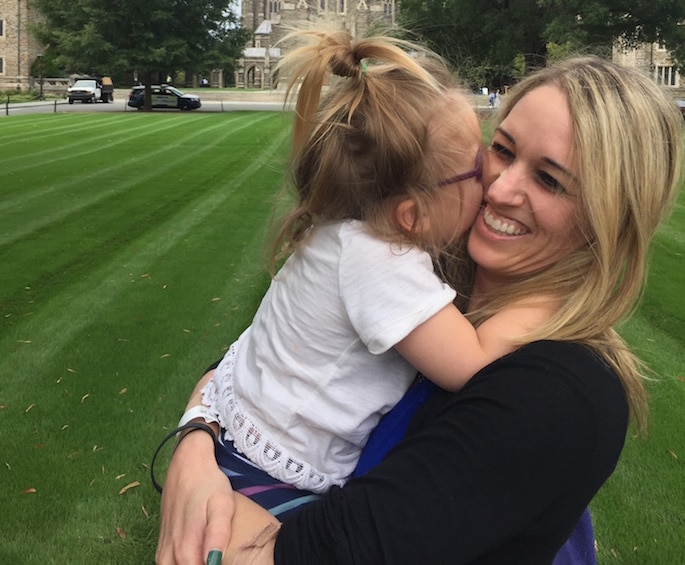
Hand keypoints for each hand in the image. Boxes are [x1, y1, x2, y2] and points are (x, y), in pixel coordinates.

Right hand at [156, 430, 233, 564]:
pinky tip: (198, 555)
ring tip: (208, 555)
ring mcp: (163, 550)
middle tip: (217, 555)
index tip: (221, 559)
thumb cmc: (209, 483)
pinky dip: (182, 563)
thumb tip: (213, 562)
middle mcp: (170, 553)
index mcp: (186, 547)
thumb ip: (218, 534)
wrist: (187, 463)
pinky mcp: (162, 544)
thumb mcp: (222, 504)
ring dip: (191, 564)